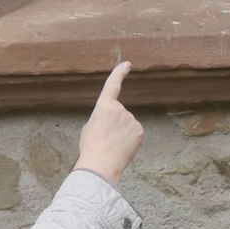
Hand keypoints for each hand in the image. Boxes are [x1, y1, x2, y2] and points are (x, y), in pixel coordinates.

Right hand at [74, 61, 142, 183]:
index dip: (119, 73)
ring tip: (111, 145)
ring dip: (121, 134)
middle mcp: (120, 109)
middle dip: (114, 125)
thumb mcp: (90, 127)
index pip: (112, 85)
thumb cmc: (90, 146)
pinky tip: (121, 149)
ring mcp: (132, 120)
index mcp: (104, 106)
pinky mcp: (139, 131)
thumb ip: (102, 118)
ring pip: (127, 125)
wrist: (101, 164)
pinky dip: (129, 140)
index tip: (127, 64)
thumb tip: (111, 122)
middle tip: (105, 139)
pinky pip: (134, 134)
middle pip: (118, 114)